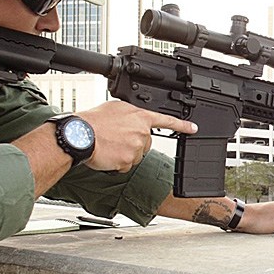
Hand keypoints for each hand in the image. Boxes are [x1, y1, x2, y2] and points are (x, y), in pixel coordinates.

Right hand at [79, 102, 196, 172]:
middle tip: (116, 139)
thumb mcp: (115, 107)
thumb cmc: (93, 121)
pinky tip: (107, 154)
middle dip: (133, 144)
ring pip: (135, 156)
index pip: (166, 121)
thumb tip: (133, 118)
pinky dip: (117, 163)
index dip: (182, 125)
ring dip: (124, 154)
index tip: (193, 128)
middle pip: (145, 144)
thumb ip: (130, 113)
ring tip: (109, 145)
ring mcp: (136, 148)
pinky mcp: (127, 161)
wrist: (80, 135)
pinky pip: (125, 166)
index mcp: (140, 117)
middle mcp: (141, 132)